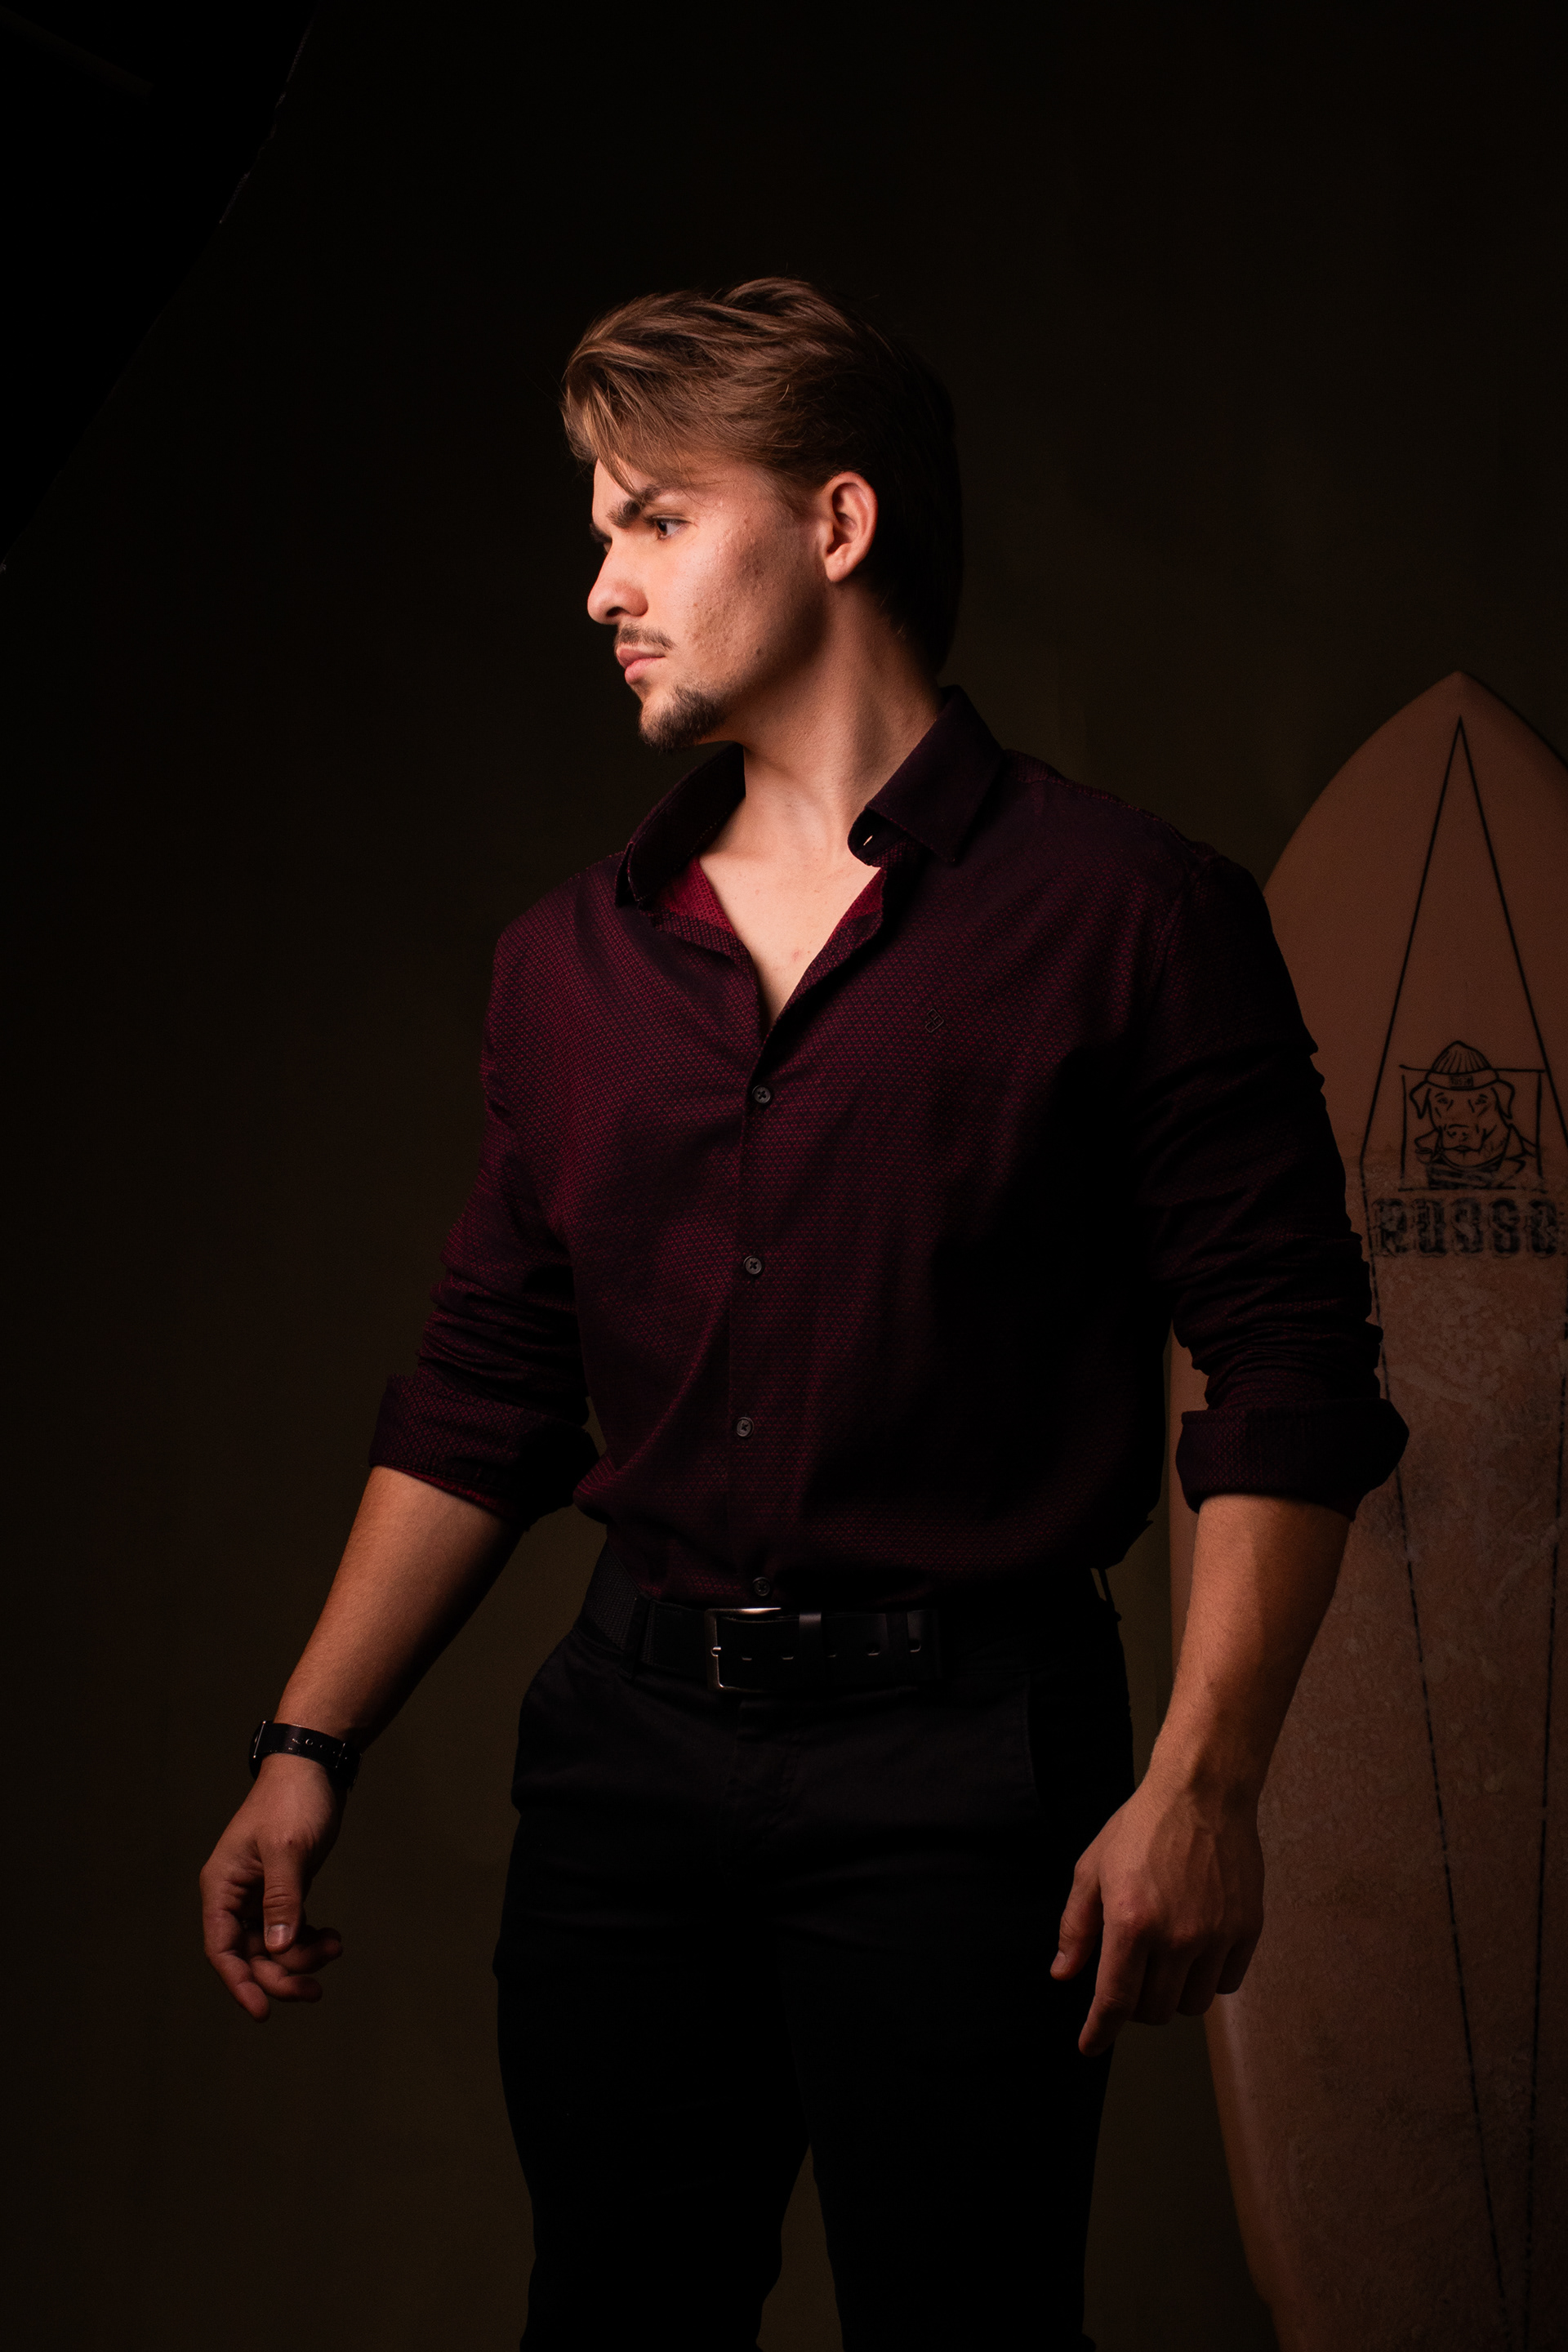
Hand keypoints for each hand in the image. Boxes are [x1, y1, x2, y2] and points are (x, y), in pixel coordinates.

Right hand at [199, 1755, 346, 2021]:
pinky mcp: (283, 1890)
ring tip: (335, 1948)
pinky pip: (290, 1930)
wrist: (314, 1766)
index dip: (240, 1983)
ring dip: (301, 1957)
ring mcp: (259, 1894)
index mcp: (222, 1886)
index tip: (264, 2011)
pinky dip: (309, 1940)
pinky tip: (333, 1939)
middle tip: (316, 1989)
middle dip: (281, 1974)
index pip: (222, 1948)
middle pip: (250, 1955)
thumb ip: (282, 1900)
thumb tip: (276, 1949)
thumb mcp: (288, 1850)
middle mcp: (235, 1895)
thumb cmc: (294, 1801)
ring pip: (272, 1946)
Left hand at [1050, 1767, 1263, 2055]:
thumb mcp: (1093, 1869)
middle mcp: (1176, 1936)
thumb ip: (1077, 1926)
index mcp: (1131, 1922)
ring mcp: (1216, 1935)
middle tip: (1130, 1977)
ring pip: (1192, 2004)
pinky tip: (1196, 1950)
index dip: (1099, 2032)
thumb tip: (1064, 1974)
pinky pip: (1226, 1983)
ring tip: (1164, 1960)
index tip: (1090, 2046)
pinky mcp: (1246, 1929)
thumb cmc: (1143, 1826)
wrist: (1202, 1792)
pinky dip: (1208, 1978)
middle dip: (1136, 2005)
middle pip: (1155, 2011)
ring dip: (1172, 1994)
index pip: (1115, 2001)